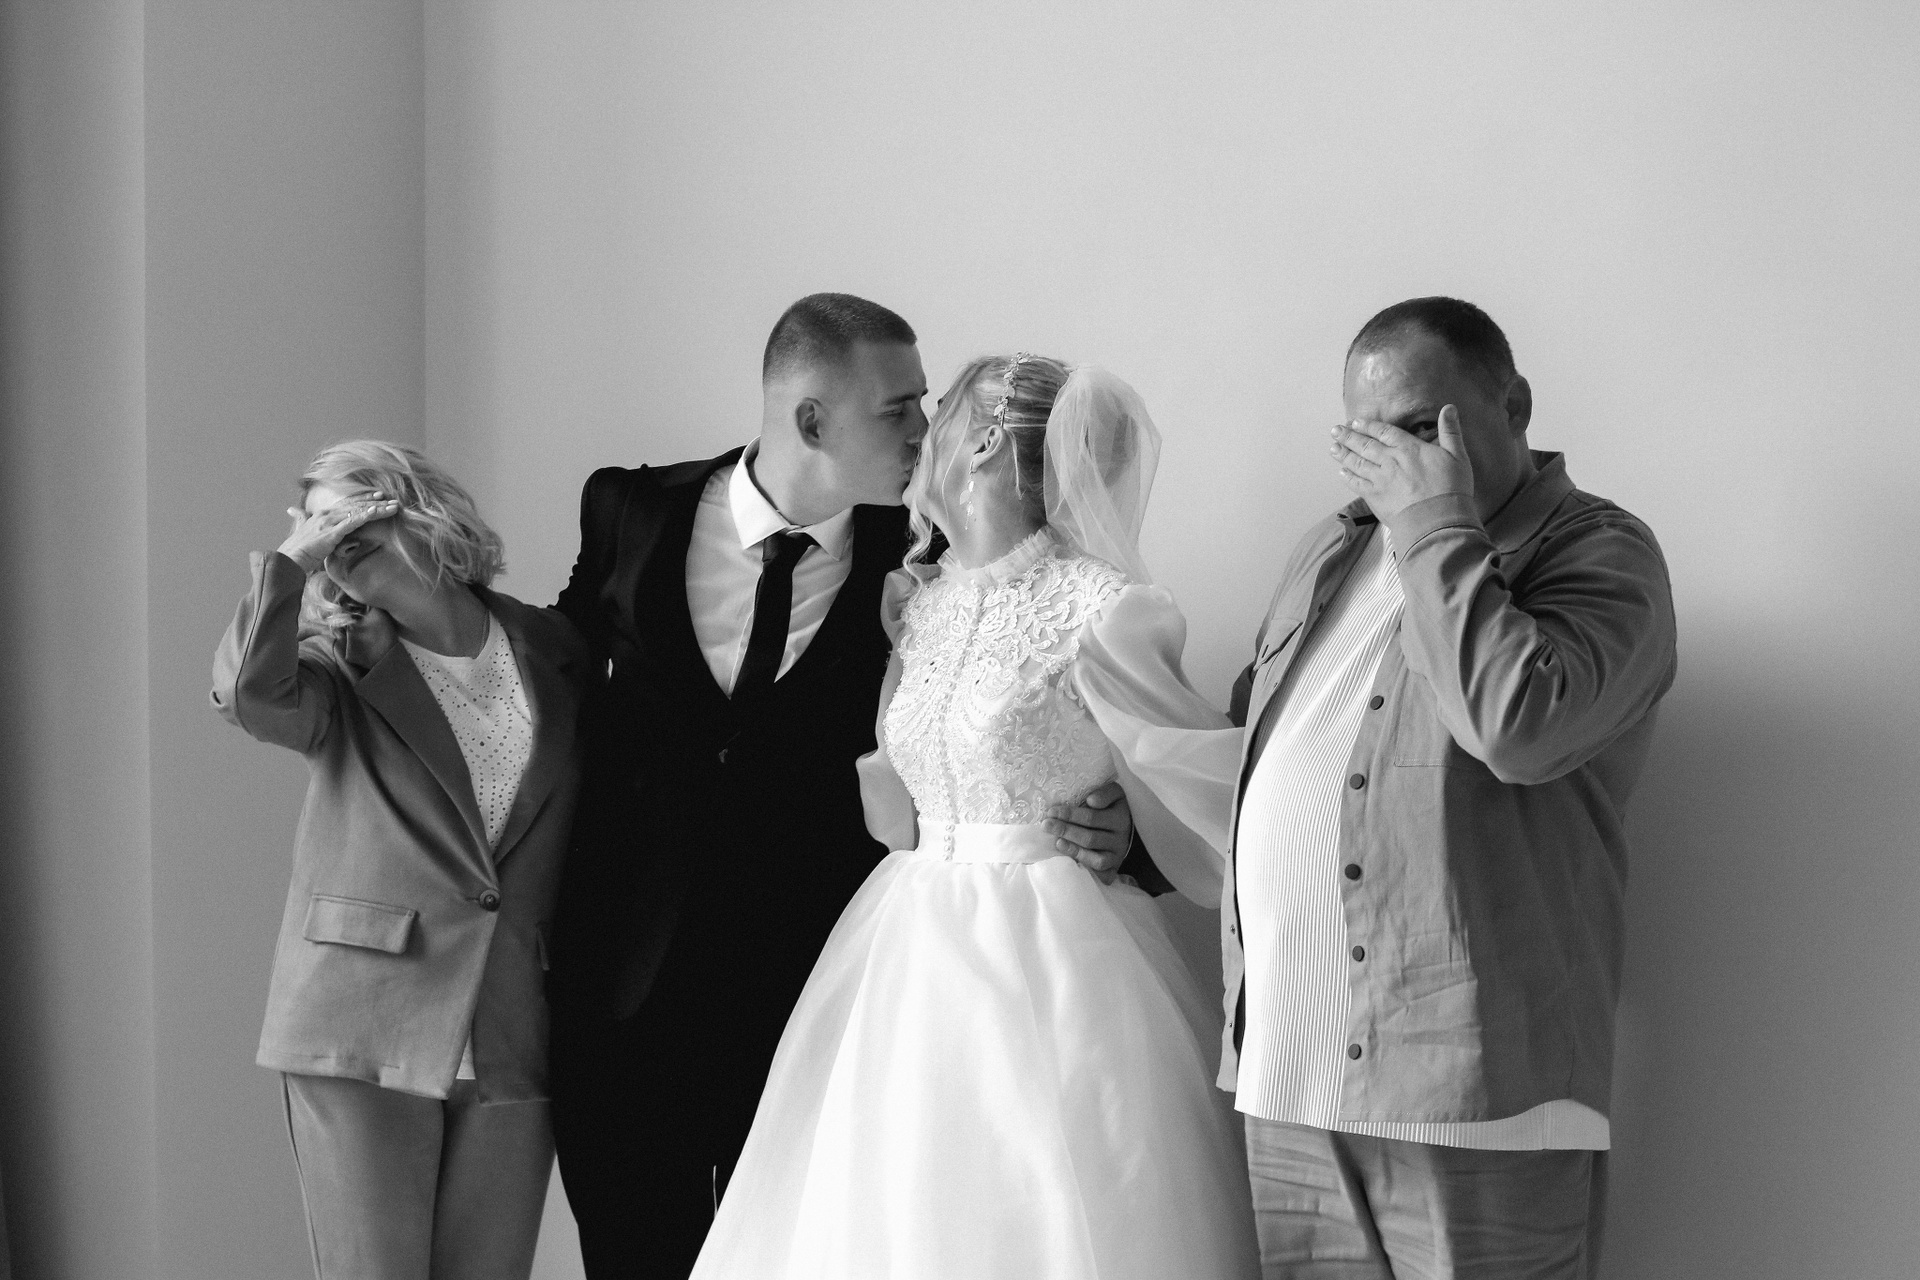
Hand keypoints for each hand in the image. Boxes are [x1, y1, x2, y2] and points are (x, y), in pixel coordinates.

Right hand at [276, 495, 400, 573]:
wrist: (288, 559)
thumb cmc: (296, 549)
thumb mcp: (300, 530)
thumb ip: (299, 518)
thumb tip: (292, 509)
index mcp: (322, 514)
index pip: (347, 504)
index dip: (363, 499)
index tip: (378, 497)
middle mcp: (327, 515)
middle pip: (356, 506)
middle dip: (375, 503)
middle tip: (393, 500)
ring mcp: (329, 523)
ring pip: (358, 512)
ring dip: (377, 509)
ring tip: (393, 507)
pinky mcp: (332, 533)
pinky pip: (352, 522)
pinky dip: (365, 516)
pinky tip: (376, 512)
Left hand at [1045, 781, 1132, 883]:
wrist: (1126, 829)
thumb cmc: (1112, 808)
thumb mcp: (1113, 794)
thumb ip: (1104, 793)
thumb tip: (1091, 801)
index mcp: (1120, 817)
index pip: (1092, 817)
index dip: (1070, 814)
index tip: (1051, 811)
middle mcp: (1120, 837)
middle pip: (1090, 837)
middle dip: (1065, 830)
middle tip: (1046, 825)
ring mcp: (1117, 855)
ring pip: (1096, 856)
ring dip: (1073, 849)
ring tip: (1057, 841)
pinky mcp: (1113, 868)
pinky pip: (1100, 871)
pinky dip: (1084, 864)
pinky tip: (1068, 857)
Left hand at [1329, 407, 1472, 521]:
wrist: (1437, 519)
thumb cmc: (1451, 488)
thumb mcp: (1457, 456)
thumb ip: (1450, 431)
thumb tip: (1449, 408)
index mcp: (1409, 448)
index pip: (1384, 432)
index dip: (1368, 426)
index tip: (1355, 422)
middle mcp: (1390, 461)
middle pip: (1364, 445)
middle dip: (1348, 436)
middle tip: (1335, 430)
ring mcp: (1380, 479)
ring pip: (1357, 462)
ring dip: (1343, 454)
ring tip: (1333, 447)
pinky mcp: (1374, 497)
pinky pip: (1356, 484)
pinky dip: (1347, 477)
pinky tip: (1341, 472)